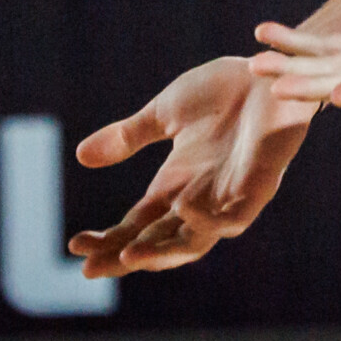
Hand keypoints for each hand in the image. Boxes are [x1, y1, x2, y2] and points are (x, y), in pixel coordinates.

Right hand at [67, 57, 317, 278]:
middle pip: (158, 243)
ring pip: (195, 242)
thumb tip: (80, 156)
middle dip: (125, 257)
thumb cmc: (222, 90)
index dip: (107, 239)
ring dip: (162, 251)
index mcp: (174, 184)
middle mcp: (200, 199)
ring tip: (128, 256)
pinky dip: (208, 218)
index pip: (136, 225)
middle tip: (90, 269)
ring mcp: (229, 198)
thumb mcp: (164, 113)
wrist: (267, 70)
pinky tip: (181, 208)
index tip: (74, 246)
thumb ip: (128, 136)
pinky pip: (234, 217)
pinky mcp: (258, 187)